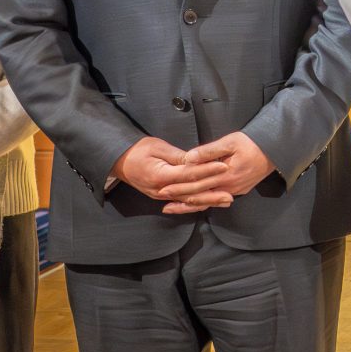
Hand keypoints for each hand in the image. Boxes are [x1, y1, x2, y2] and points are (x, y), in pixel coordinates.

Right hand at [110, 135, 226, 207]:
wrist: (119, 161)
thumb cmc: (137, 150)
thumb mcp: (157, 147)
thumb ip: (178, 156)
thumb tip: (196, 159)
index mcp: (160, 175)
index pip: (188, 174)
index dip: (207, 170)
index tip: (223, 167)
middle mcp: (161, 189)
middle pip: (191, 192)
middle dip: (212, 192)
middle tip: (231, 192)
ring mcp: (161, 195)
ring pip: (188, 200)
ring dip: (208, 201)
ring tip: (226, 201)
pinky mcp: (162, 196)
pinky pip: (182, 202)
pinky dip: (196, 204)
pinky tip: (209, 204)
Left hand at [153, 134, 274, 213]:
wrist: (274, 151)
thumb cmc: (252, 143)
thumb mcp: (230, 142)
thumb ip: (208, 151)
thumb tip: (189, 158)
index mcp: (225, 174)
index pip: (197, 183)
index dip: (179, 187)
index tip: (163, 188)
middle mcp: (229, 187)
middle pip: (199, 195)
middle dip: (179, 198)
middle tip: (161, 199)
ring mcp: (234, 191)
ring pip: (207, 202)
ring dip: (189, 205)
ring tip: (172, 207)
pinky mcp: (238, 191)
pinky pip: (216, 200)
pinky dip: (202, 203)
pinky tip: (193, 204)